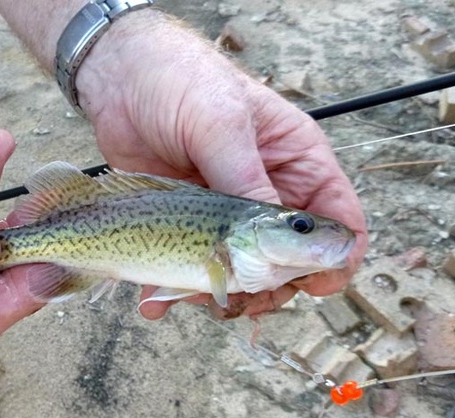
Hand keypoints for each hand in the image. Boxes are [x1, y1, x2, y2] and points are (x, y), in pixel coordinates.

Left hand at [75, 11, 366, 318]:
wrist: (118, 80)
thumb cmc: (181, 82)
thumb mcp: (221, 125)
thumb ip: (247, 181)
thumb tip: (271, 241)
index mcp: (294, 160)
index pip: (336, 218)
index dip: (334, 258)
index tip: (315, 286)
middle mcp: (266, 190)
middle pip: (289, 259)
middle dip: (268, 287)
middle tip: (242, 299)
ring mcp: (225, 211)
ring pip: (240, 271)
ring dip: (220, 293)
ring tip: (192, 297)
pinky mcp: (186, 223)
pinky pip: (189, 266)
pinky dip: (175, 289)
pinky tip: (153, 301)